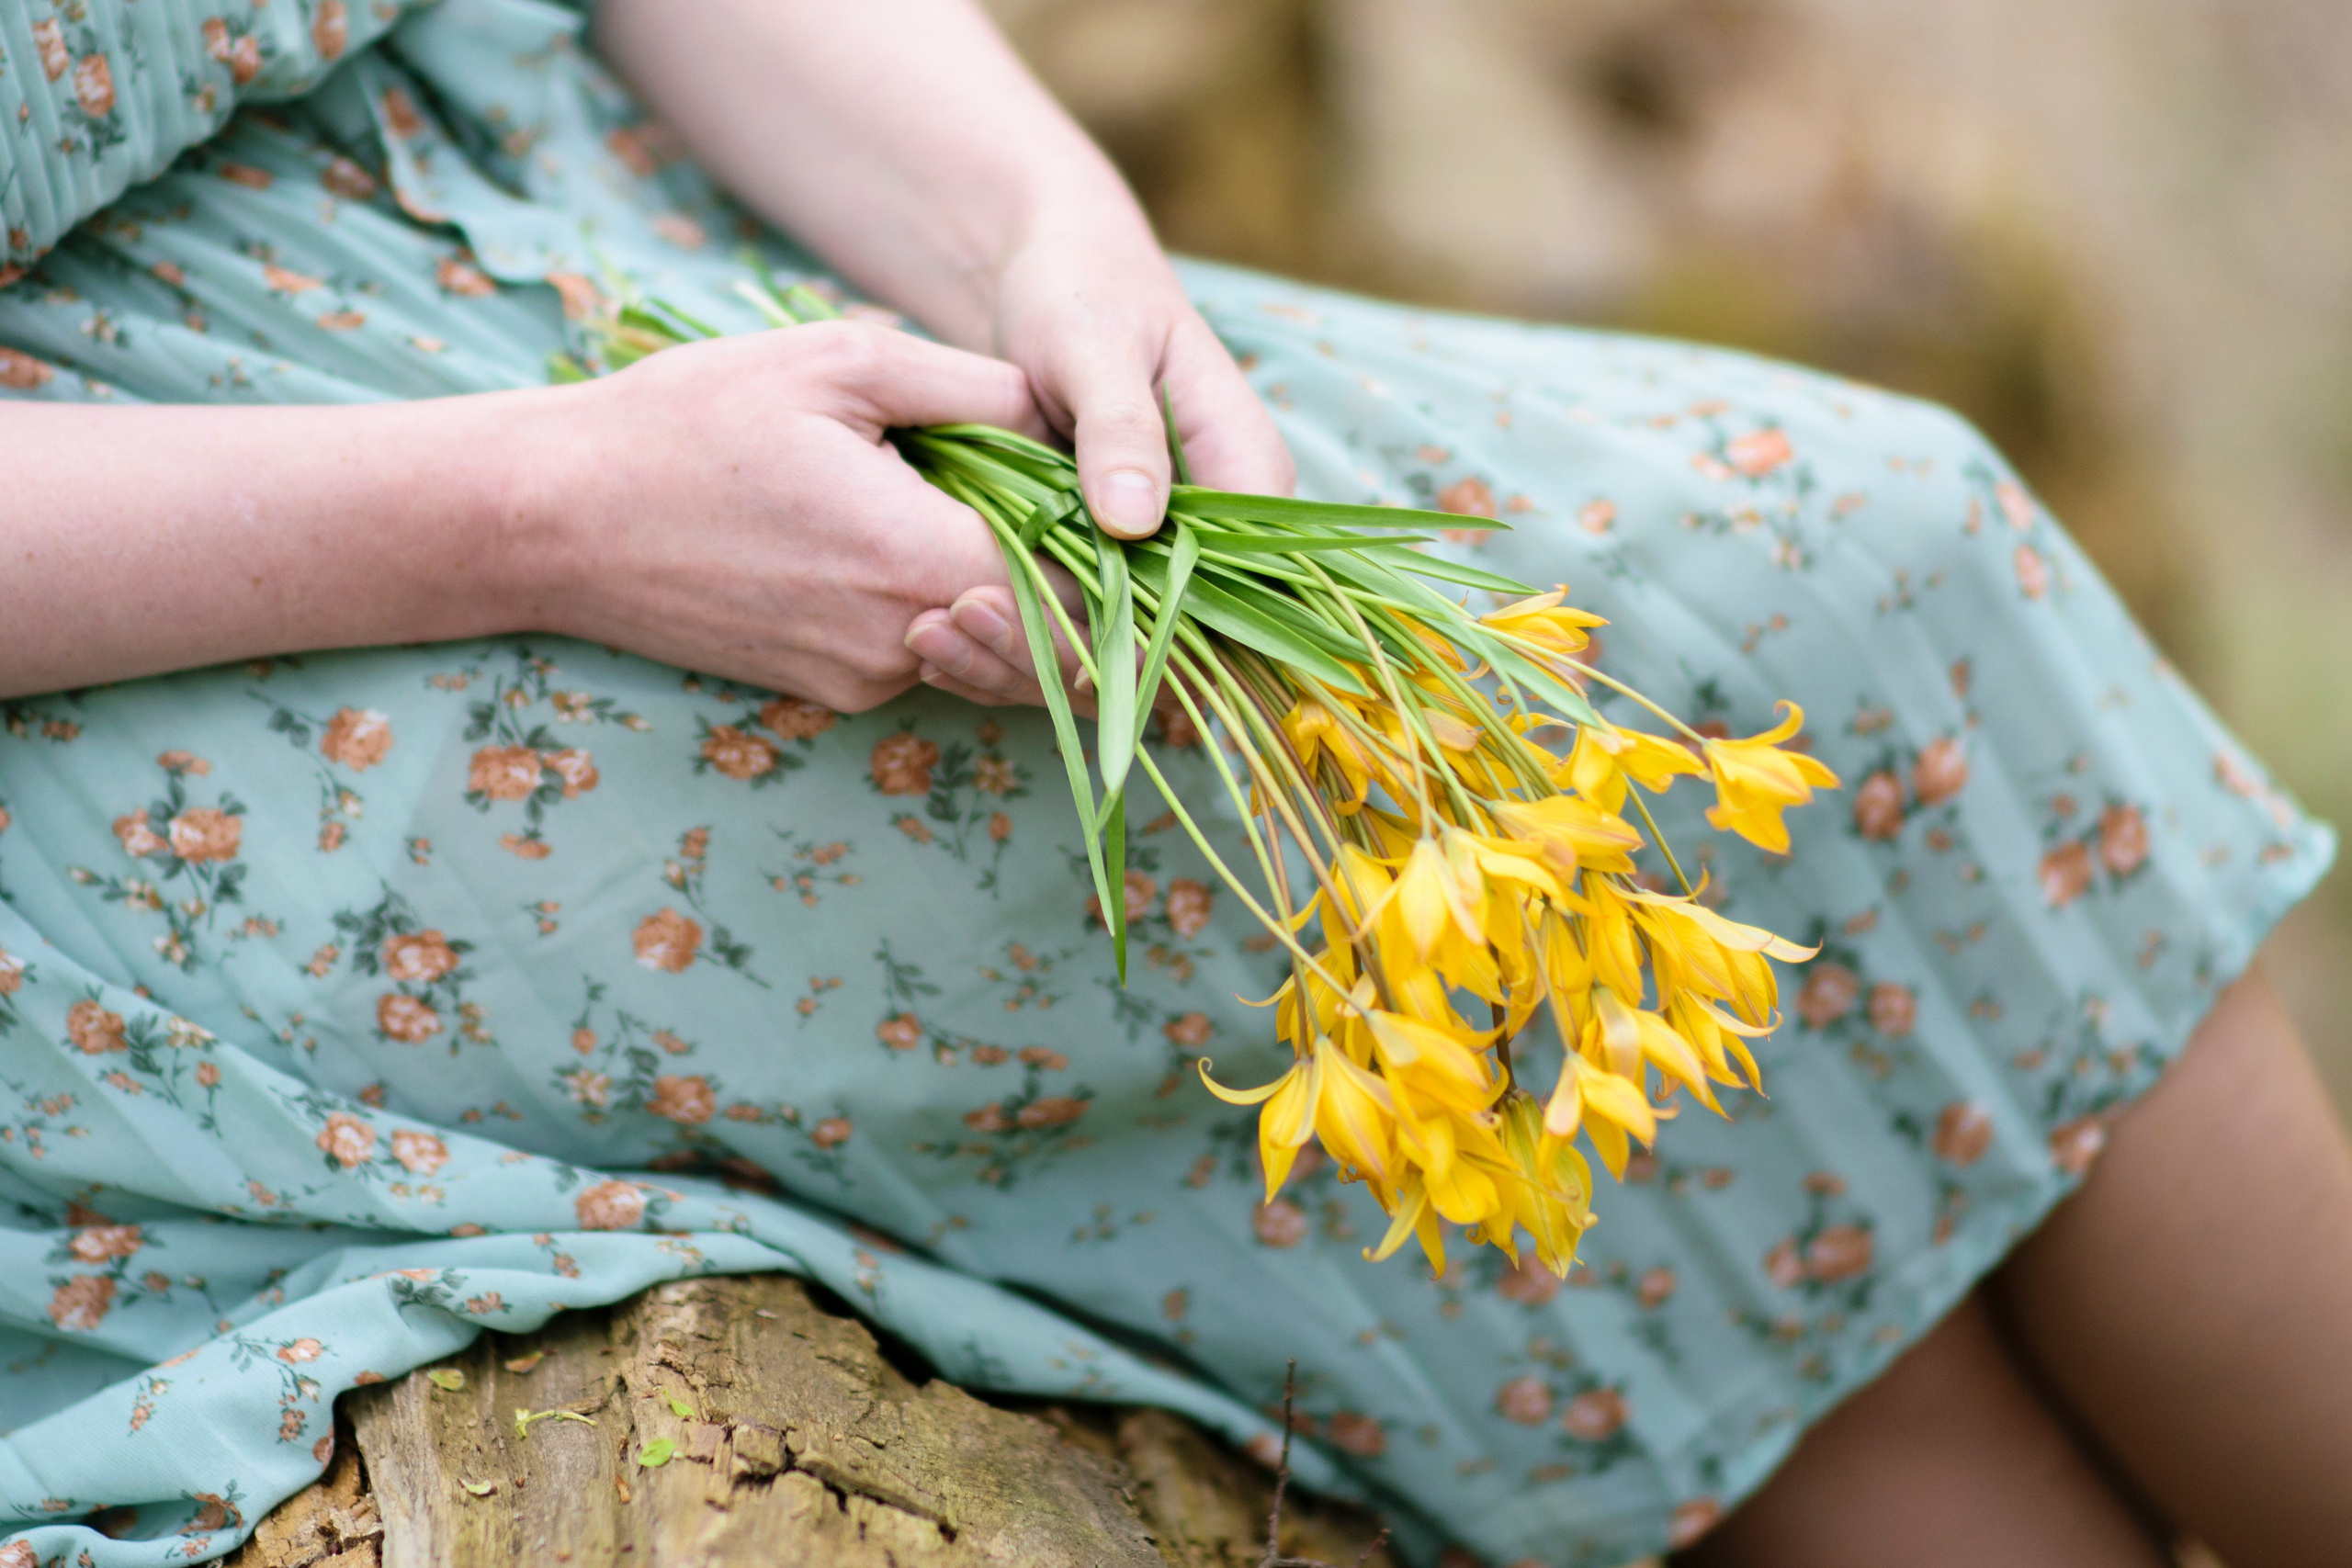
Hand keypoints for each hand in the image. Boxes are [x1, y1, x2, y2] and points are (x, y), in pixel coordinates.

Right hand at [513, 321, 1075, 712]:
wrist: (555, 516)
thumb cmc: (691, 420)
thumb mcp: (842, 360)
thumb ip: (975, 389)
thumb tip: (1073, 415)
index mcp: (919, 560)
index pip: (1080, 593)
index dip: (1117, 553)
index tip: (1117, 500)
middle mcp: (902, 642)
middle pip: (1053, 647)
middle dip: (1082, 589)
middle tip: (1082, 512)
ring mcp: (865, 679)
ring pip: (995, 662)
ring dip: (1019, 605)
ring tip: (1005, 519)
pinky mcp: (831, 691)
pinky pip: (927, 662)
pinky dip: (952, 615)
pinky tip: (922, 544)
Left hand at [900, 211, 1294, 708]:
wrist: (1054, 278)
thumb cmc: (1083, 291)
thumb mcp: (1095, 344)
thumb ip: (1119, 427)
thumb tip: (1136, 518)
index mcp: (1246, 474)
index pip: (1236, 591)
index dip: (1154, 634)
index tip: (1054, 631)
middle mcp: (1221, 530)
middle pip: (1178, 642)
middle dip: (1074, 655)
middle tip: (963, 623)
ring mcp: (1169, 553)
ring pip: (1125, 652)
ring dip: (1032, 657)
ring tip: (930, 634)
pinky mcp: (1117, 565)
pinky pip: (1084, 630)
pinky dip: (1017, 641)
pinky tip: (940, 635)